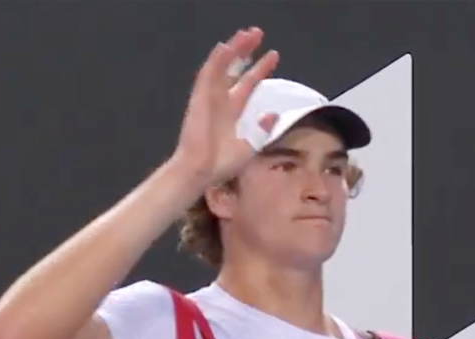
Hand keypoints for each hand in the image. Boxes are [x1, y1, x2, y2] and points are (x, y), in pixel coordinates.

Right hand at [172, 27, 279, 190]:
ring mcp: (210, 97)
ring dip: (233, 49)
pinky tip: (225, 47)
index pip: (249, 83)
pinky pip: (207, 74)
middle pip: (236, 69)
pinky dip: (216, 60)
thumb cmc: (223, 164)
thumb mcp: (250, 146)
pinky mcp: (200, 98)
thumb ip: (261, 129)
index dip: (261, 69)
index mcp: (234, 111)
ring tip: (247, 34)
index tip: (274, 55)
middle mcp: (222, 100)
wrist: (202, 170)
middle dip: (246, 51)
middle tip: (258, 33)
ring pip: (222, 66)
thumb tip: (273, 115)